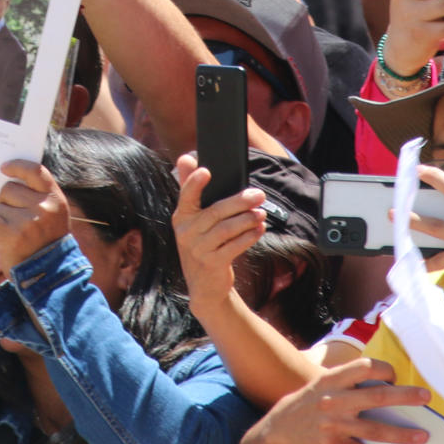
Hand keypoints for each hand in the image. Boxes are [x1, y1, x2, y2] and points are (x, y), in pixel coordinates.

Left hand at [0, 159, 70, 272]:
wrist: (48, 274)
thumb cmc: (45, 240)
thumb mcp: (50, 214)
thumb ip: (34, 195)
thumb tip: (3, 178)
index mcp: (55, 198)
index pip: (35, 170)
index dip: (18, 166)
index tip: (4, 168)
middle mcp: (44, 207)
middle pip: (9, 188)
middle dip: (5, 200)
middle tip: (14, 217)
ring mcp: (28, 221)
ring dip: (0, 217)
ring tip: (13, 231)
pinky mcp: (13, 235)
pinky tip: (4, 238)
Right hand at [170, 154, 266, 305]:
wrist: (204, 285)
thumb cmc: (203, 243)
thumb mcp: (193, 220)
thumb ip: (190, 189)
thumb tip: (186, 158)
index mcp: (181, 216)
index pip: (186, 195)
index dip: (194, 183)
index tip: (206, 170)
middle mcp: (186, 232)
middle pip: (216, 212)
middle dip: (240, 202)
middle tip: (259, 195)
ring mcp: (197, 249)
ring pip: (227, 229)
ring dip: (247, 220)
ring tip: (261, 213)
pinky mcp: (211, 263)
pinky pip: (234, 246)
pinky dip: (249, 237)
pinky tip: (259, 229)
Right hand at [258, 357, 433, 443]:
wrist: (281, 427)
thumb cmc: (312, 401)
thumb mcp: (324, 384)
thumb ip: (351, 384)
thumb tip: (389, 390)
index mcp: (332, 379)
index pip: (365, 367)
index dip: (385, 370)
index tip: (396, 376)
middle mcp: (333, 400)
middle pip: (377, 397)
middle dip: (405, 397)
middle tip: (425, 397)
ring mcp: (333, 424)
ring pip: (375, 430)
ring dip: (401, 434)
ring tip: (421, 436)